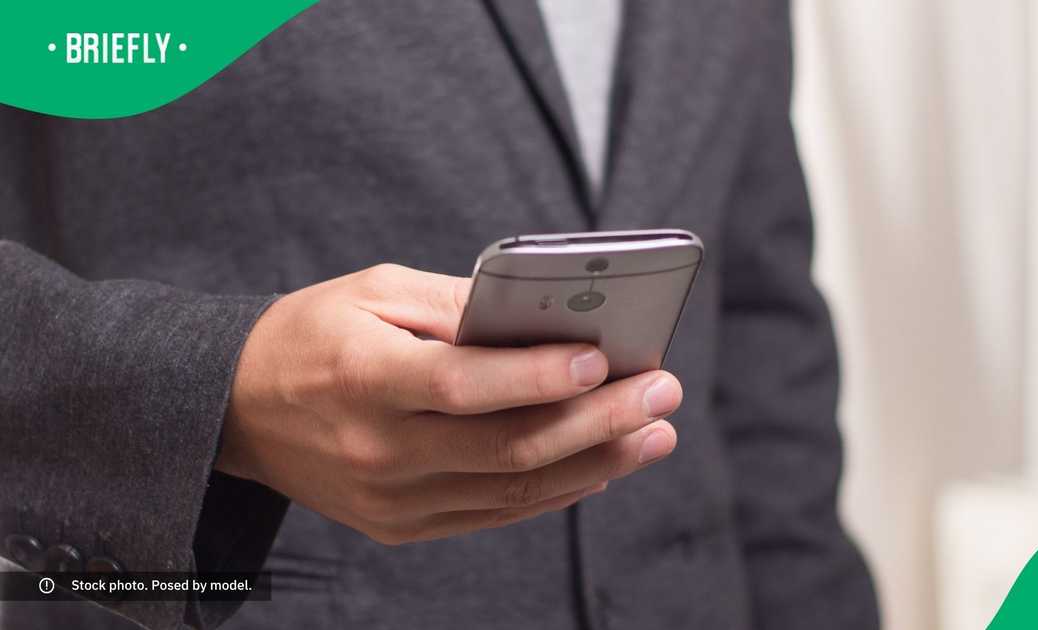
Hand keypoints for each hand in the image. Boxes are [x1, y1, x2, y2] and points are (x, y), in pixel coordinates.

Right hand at [216, 264, 680, 544]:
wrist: (238, 409)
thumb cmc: (312, 333)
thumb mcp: (373, 291)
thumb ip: (456, 306)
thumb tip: (542, 319)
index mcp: (363, 377)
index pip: (462, 385)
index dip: (536, 377)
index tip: (604, 361)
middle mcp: (379, 450)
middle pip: (506, 447)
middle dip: (597, 421)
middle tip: (662, 392)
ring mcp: (391, 499)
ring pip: (512, 491)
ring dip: (595, 462)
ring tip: (653, 433)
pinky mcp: (401, 525)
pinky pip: (493, 515)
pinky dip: (554, 491)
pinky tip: (601, 465)